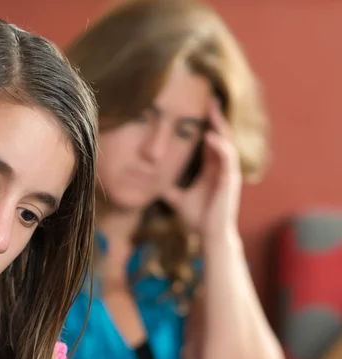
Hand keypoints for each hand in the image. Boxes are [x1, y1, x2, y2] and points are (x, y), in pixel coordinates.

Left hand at [164, 98, 241, 238]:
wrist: (209, 236)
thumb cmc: (198, 219)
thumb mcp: (177, 200)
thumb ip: (169, 190)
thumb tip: (153, 185)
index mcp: (212, 170)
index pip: (212, 141)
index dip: (209, 125)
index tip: (202, 108)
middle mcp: (222, 168)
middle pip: (222, 136)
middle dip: (217, 118)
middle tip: (211, 98)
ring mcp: (228, 174)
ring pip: (226, 143)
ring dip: (220, 126)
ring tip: (212, 110)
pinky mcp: (230, 181)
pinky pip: (227, 158)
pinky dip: (219, 146)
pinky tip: (210, 136)